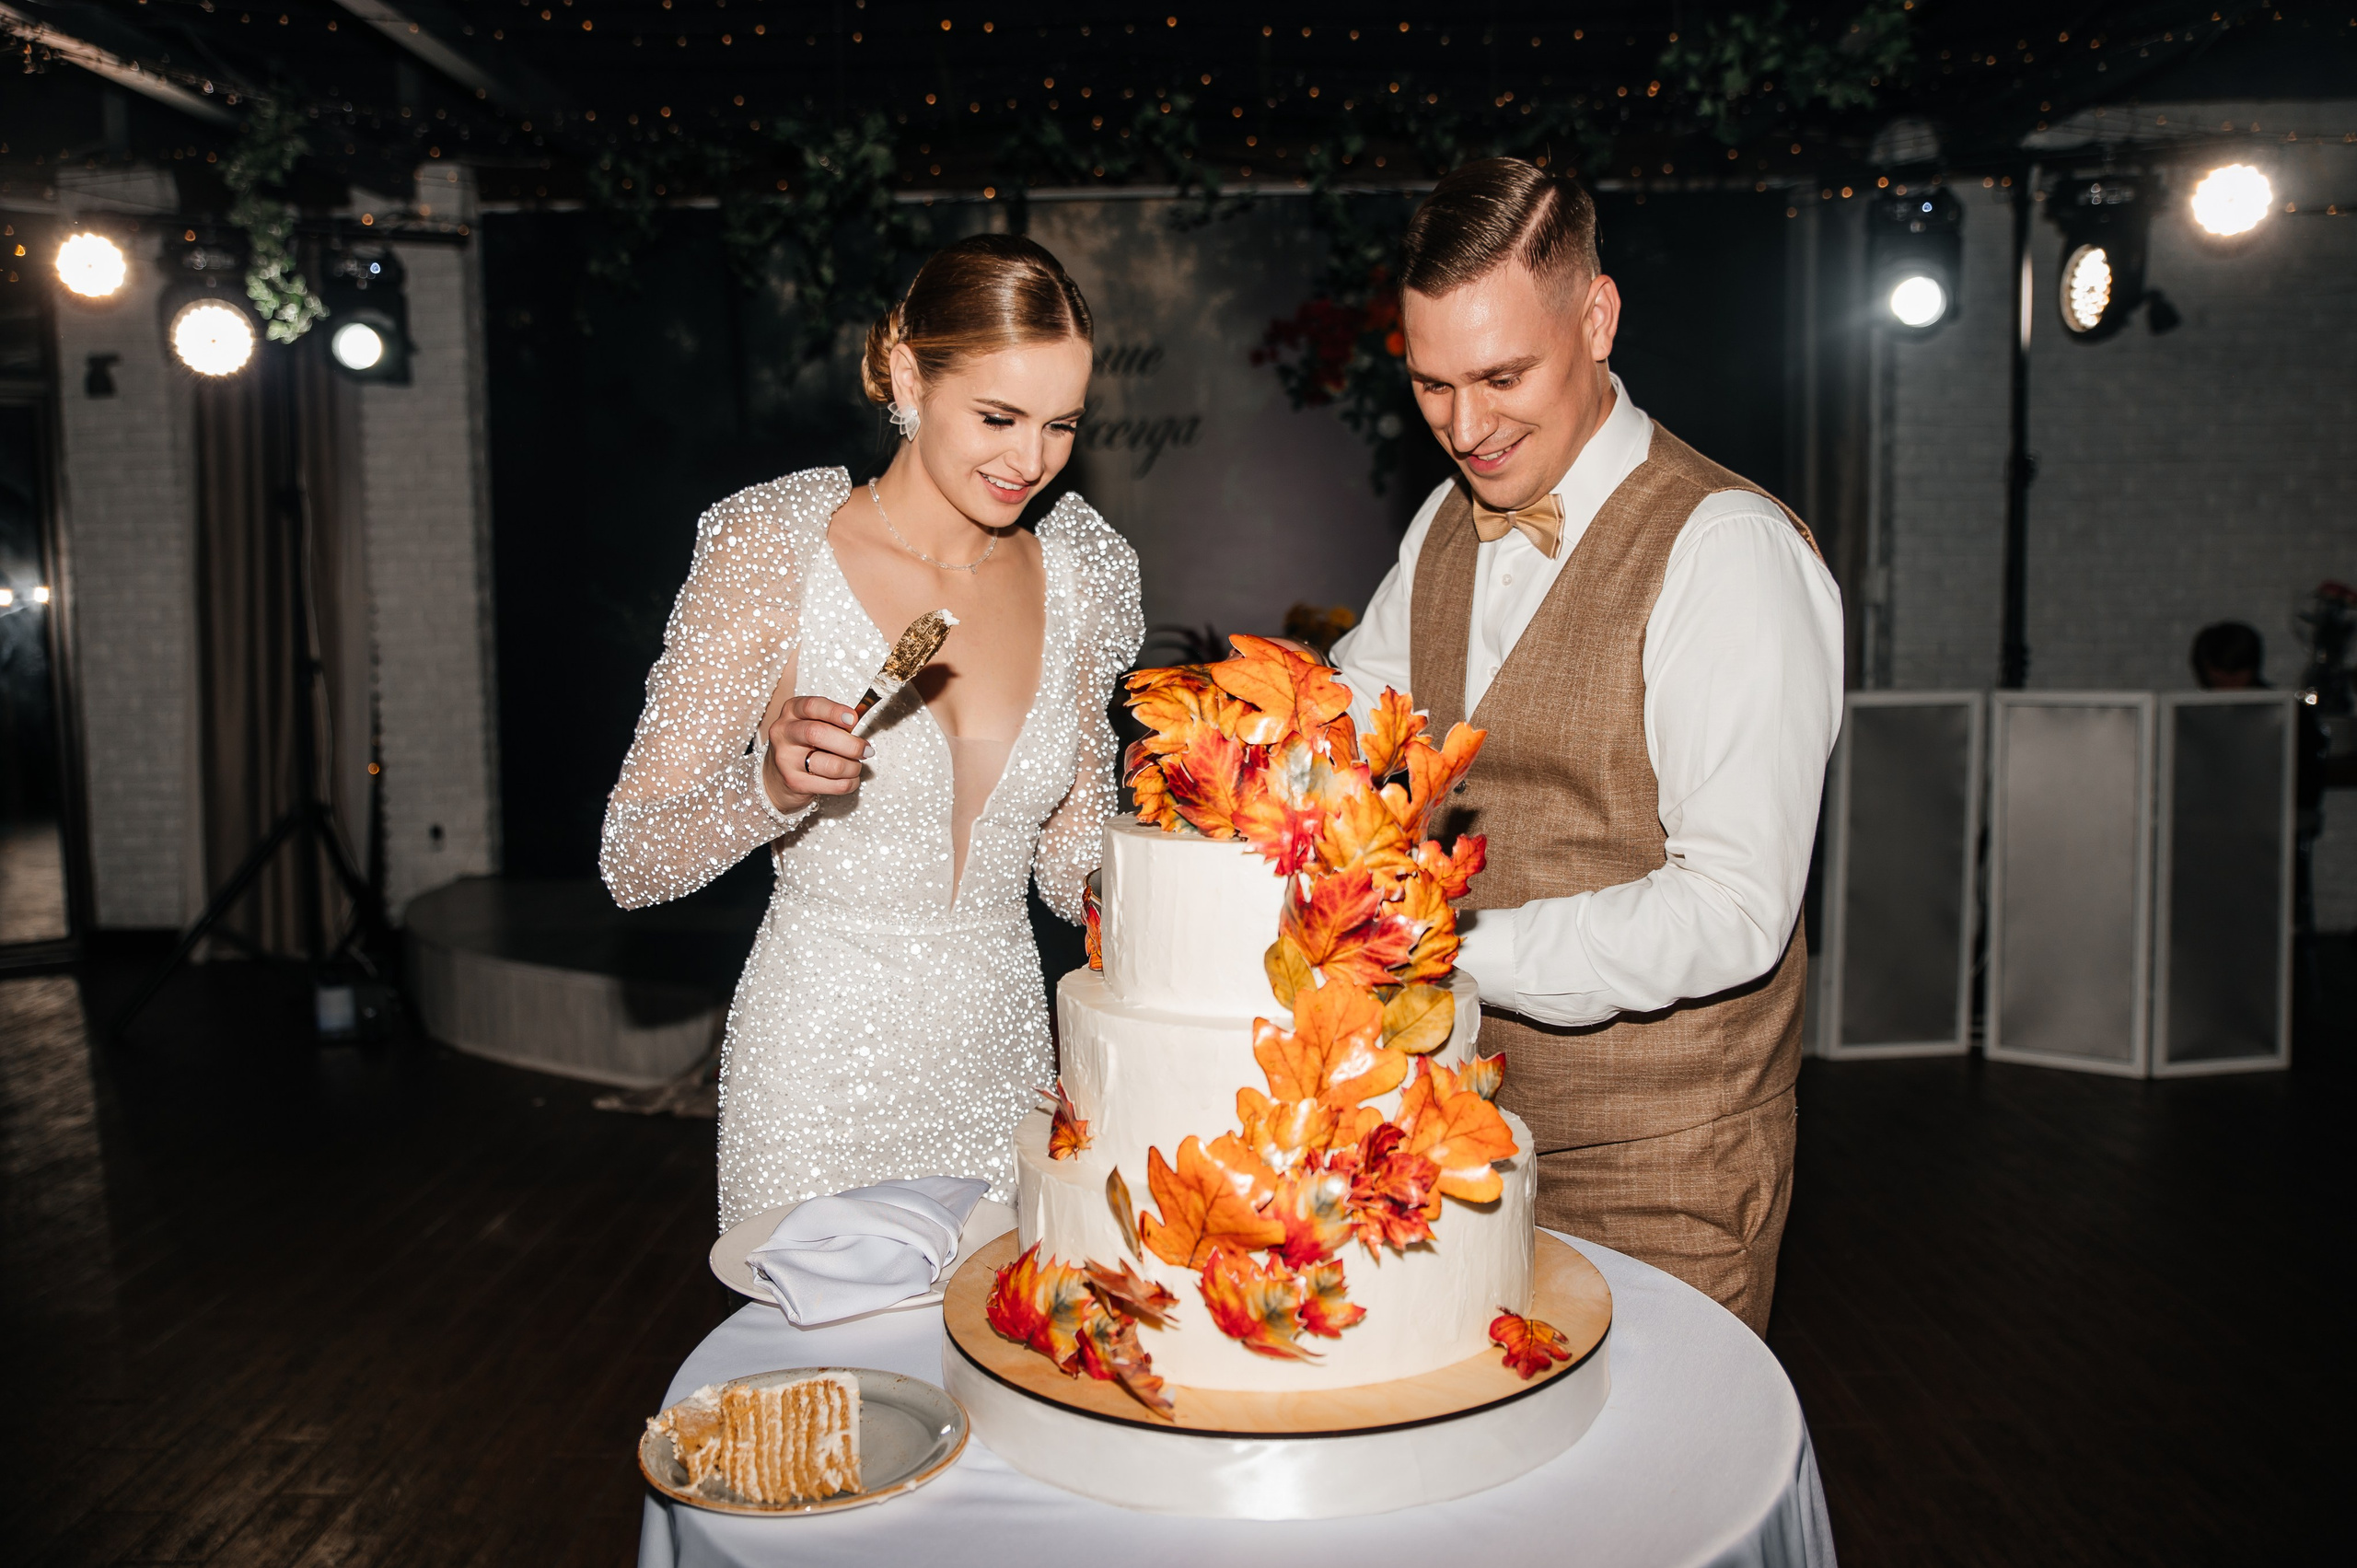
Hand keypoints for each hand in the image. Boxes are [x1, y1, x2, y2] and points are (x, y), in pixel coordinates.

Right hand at [763, 696, 870, 811]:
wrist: (777, 776)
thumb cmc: (804, 744)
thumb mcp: (811, 723)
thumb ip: (833, 721)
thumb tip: (857, 723)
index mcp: (791, 712)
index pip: (812, 706)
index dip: (834, 711)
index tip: (853, 719)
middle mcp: (784, 733)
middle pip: (818, 734)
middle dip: (851, 744)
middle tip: (866, 750)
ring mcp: (787, 759)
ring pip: (831, 765)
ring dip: (853, 767)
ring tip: (856, 766)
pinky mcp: (795, 782)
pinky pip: (834, 785)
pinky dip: (850, 783)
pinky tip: (849, 779)